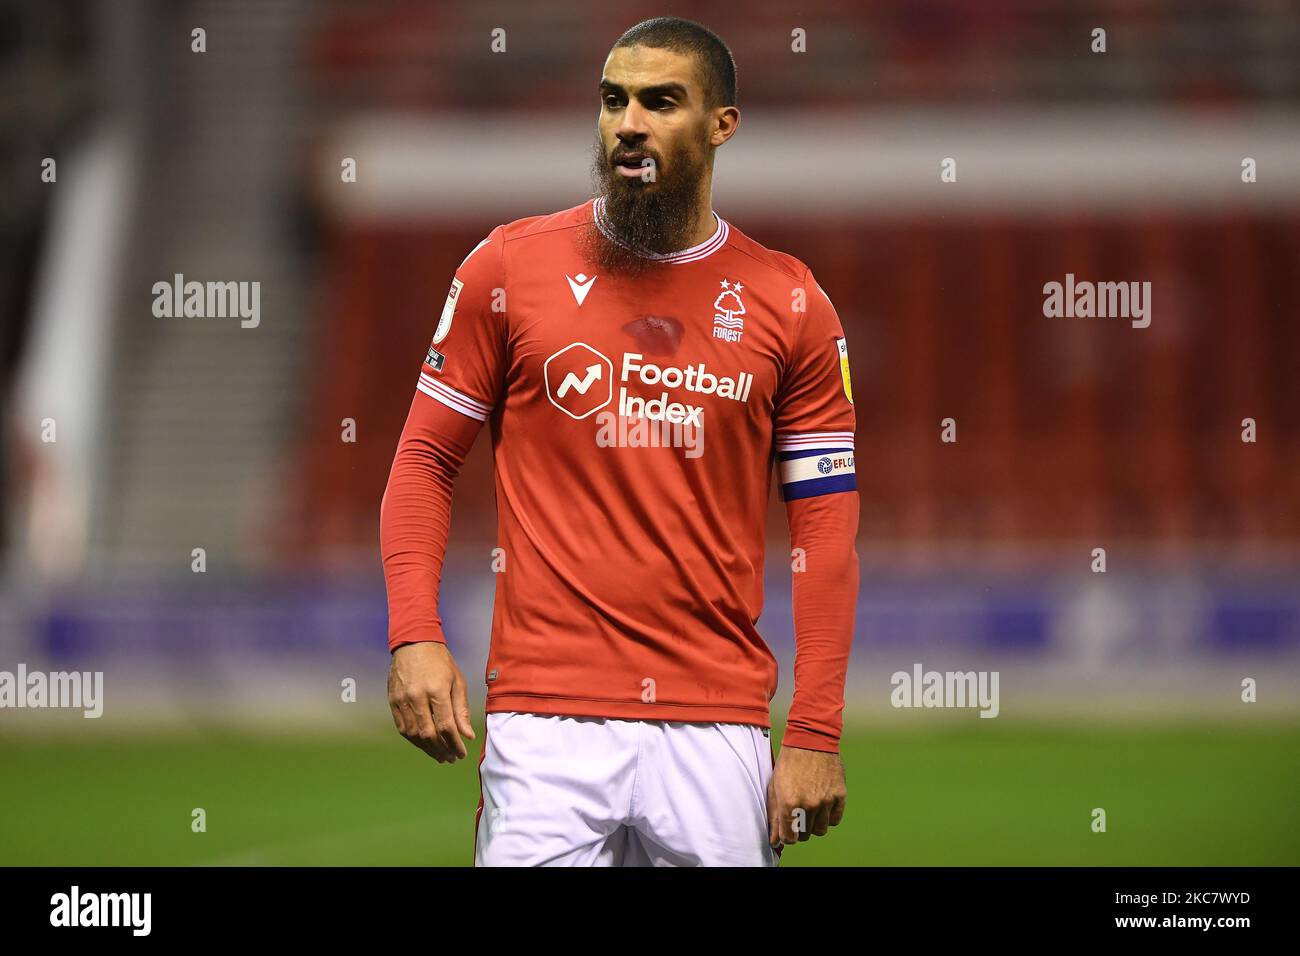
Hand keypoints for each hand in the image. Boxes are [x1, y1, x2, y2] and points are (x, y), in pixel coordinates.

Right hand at [387, 641, 475, 762]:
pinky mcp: (392, 702)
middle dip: (441, 750)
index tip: (462, 753)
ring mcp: (402, 700)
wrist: (414, 643)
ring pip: (414, 735)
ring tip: (439, 755)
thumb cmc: (440, 661)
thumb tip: (467, 735)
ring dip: (427, 749)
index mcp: (436, 690)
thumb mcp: (457, 681)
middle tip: (451, 758)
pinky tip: (424, 744)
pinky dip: (414, 740)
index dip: (454, 744)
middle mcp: (417, 697)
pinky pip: (402, 728)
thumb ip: (461, 710)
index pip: (446, 726)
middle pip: (428, 734)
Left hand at [767, 746, 846, 846]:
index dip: (786, 836)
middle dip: (799, 829)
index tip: (786, 830)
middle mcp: (809, 804)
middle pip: (805, 835)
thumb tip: (774, 841)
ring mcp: (826, 800)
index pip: (790, 838)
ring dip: (813, 825)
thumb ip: (774, 816)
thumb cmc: (788, 763)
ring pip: (820, 830)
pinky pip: (834, 820)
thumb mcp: (775, 787)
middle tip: (796, 814)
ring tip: (809, 810)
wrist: (810, 740)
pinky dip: (828, 817)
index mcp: (790, 802)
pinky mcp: (840, 795)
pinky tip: (821, 806)